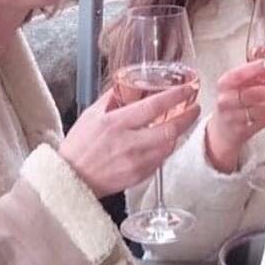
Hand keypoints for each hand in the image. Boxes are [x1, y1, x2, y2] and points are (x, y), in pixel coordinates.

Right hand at [59, 85, 199, 197]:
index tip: (188, 89)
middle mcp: (129, 143)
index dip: (175, 96)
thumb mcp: (91, 114)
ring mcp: (135, 162)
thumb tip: (128, 84)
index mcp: (116, 123)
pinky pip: (160, 160)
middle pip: (170, 129)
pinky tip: (165, 140)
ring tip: (182, 122)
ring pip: (169, 146)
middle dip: (187, 117)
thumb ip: (112, 98)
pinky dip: (166, 148)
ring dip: (178, 133)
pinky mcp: (138, 177)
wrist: (70, 180)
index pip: (154, 106)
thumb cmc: (79, 145)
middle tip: (195, 108)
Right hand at [205, 61, 264, 173]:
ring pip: (260, 110)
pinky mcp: (242, 131)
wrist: (223, 129)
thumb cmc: (235, 101)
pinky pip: (262, 122)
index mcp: (225, 83)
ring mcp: (233, 117)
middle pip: (253, 94)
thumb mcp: (240, 85)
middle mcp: (226, 100)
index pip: (240, 74)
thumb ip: (257, 75)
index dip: (256, 68)